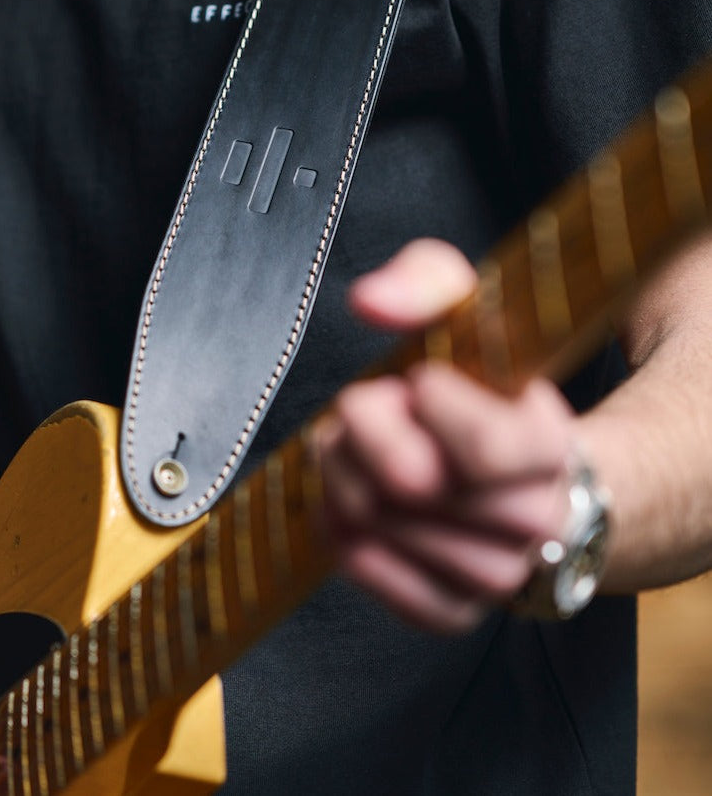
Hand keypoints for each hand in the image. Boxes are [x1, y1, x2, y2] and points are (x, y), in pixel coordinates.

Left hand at [318, 239, 573, 633]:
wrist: (515, 472)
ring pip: (377, 526)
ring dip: (340, 475)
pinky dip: (340, 532)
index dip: (427, 403)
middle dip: (362, 432)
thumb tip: (370, 300)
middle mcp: (534, 523)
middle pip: (410, 486)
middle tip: (363, 409)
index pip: (483, 449)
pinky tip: (345, 500)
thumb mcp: (469, 312)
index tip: (418, 380)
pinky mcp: (452, 609)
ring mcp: (495, 574)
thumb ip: (425, 282)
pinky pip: (371, 575)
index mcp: (550, 450)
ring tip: (355, 450)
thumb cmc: (482, 388)